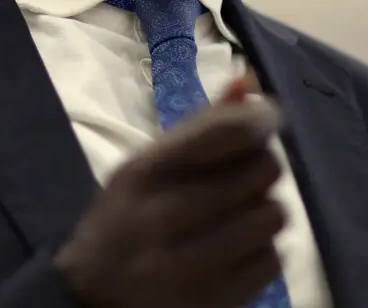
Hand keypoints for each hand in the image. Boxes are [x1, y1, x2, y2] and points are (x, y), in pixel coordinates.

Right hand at [54, 76, 285, 307]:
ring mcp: (191, 265)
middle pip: (259, 171)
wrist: (95, 297)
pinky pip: (272, 261)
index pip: (221, 133)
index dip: (257, 119)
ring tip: (242, 213)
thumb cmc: (126, 218)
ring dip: (265, 209)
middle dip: (261, 166)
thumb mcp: (146, 165)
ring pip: (271, 215)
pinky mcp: (215, 300)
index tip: (266, 118)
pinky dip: (264, 250)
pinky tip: (240, 248)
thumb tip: (247, 82)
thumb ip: (198, 126)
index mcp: (143, 173)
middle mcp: (164, 217)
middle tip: (245, 174)